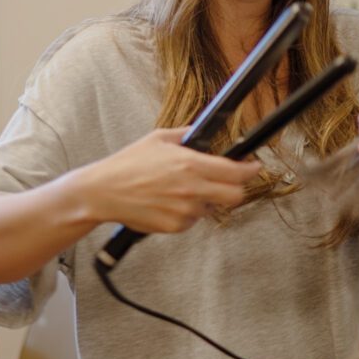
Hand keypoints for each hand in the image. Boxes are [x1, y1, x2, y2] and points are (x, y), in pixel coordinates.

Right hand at [71, 128, 261, 233]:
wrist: (103, 192)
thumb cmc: (128, 164)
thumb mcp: (158, 138)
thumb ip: (186, 135)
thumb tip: (202, 132)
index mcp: (190, 164)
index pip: (235, 172)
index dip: (250, 170)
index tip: (254, 166)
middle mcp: (191, 189)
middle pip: (235, 196)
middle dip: (236, 189)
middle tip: (227, 183)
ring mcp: (184, 210)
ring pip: (211, 208)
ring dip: (204, 200)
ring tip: (179, 191)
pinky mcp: (175, 226)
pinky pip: (192, 220)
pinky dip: (187, 213)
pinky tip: (168, 203)